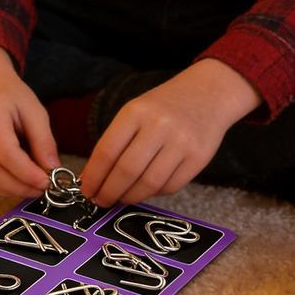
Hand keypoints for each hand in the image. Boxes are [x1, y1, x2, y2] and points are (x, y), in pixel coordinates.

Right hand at [0, 43, 59, 197]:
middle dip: (18, 186)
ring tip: (28, 186)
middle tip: (40, 189)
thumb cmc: (10, 94)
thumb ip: (44, 141)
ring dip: (7, 190)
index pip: (6, 153)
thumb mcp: (34, 110)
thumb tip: (52, 171)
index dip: (27, 174)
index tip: (47, 182)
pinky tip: (12, 181)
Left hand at [79, 58, 261, 206]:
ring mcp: (181, 142)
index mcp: (135, 112)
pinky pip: (170, 186)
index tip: (86, 190)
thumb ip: (117, 141)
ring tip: (121, 198)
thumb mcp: (136, 111)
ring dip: (130, 197)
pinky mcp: (199, 158)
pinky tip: (146, 189)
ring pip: (149, 183)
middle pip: (126, 171)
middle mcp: (158, 126)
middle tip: (101, 201)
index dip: (94, 176)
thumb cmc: (164, 106)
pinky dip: (154, 193)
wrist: (208, 93)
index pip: (107, 151)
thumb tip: (94, 178)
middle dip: (109, 192)